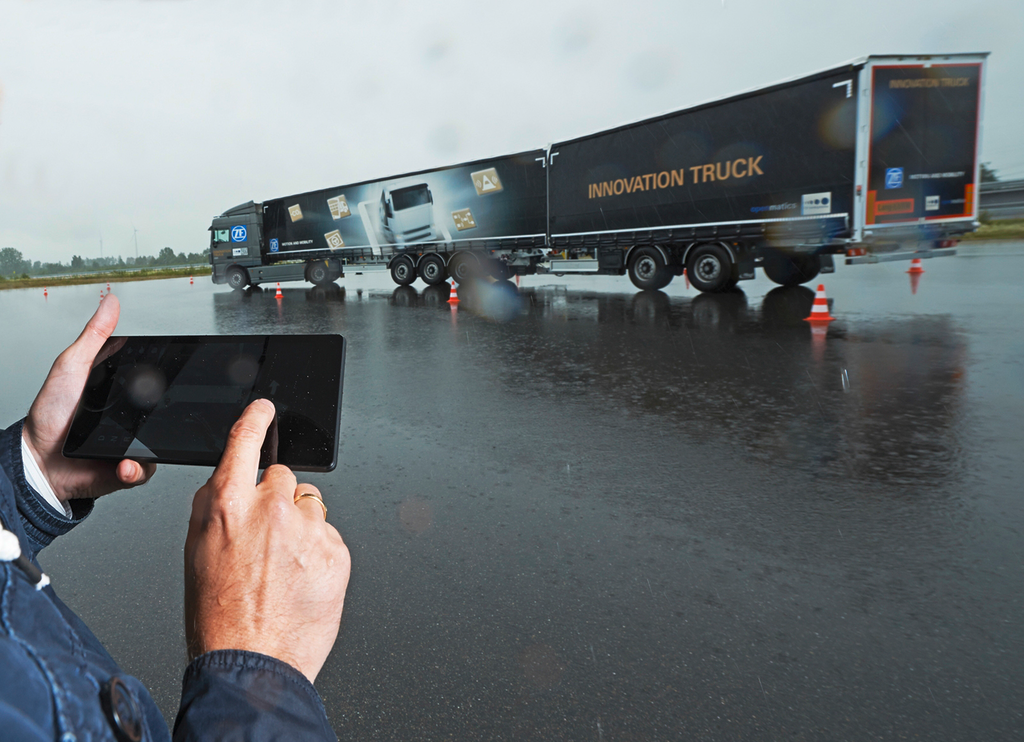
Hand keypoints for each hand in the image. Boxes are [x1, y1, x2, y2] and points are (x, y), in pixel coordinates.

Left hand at [23, 294, 154, 502]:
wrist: (39, 462)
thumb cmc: (50, 414)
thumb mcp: (72, 365)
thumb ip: (95, 336)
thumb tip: (110, 302)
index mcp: (121, 392)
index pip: (154, 381)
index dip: (166, 378)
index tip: (171, 372)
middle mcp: (130, 418)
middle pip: (164, 412)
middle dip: (166, 416)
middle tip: (156, 414)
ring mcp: (131, 444)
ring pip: (159, 444)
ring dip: (148, 448)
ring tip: (132, 446)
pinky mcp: (128, 469)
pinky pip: (145, 469)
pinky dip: (136, 469)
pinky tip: (124, 462)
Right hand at [184, 399, 350, 682]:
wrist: (252, 662)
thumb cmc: (218, 615)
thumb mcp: (196, 551)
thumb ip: (214, 506)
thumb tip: (229, 480)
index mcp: (228, 505)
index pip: (245, 442)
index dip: (256, 420)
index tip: (265, 409)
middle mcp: (271, 510)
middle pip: (283, 478)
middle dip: (277, 501)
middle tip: (268, 540)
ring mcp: (308, 530)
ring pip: (311, 506)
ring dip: (301, 527)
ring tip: (284, 567)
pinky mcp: (336, 552)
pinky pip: (330, 536)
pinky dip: (319, 553)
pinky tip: (301, 579)